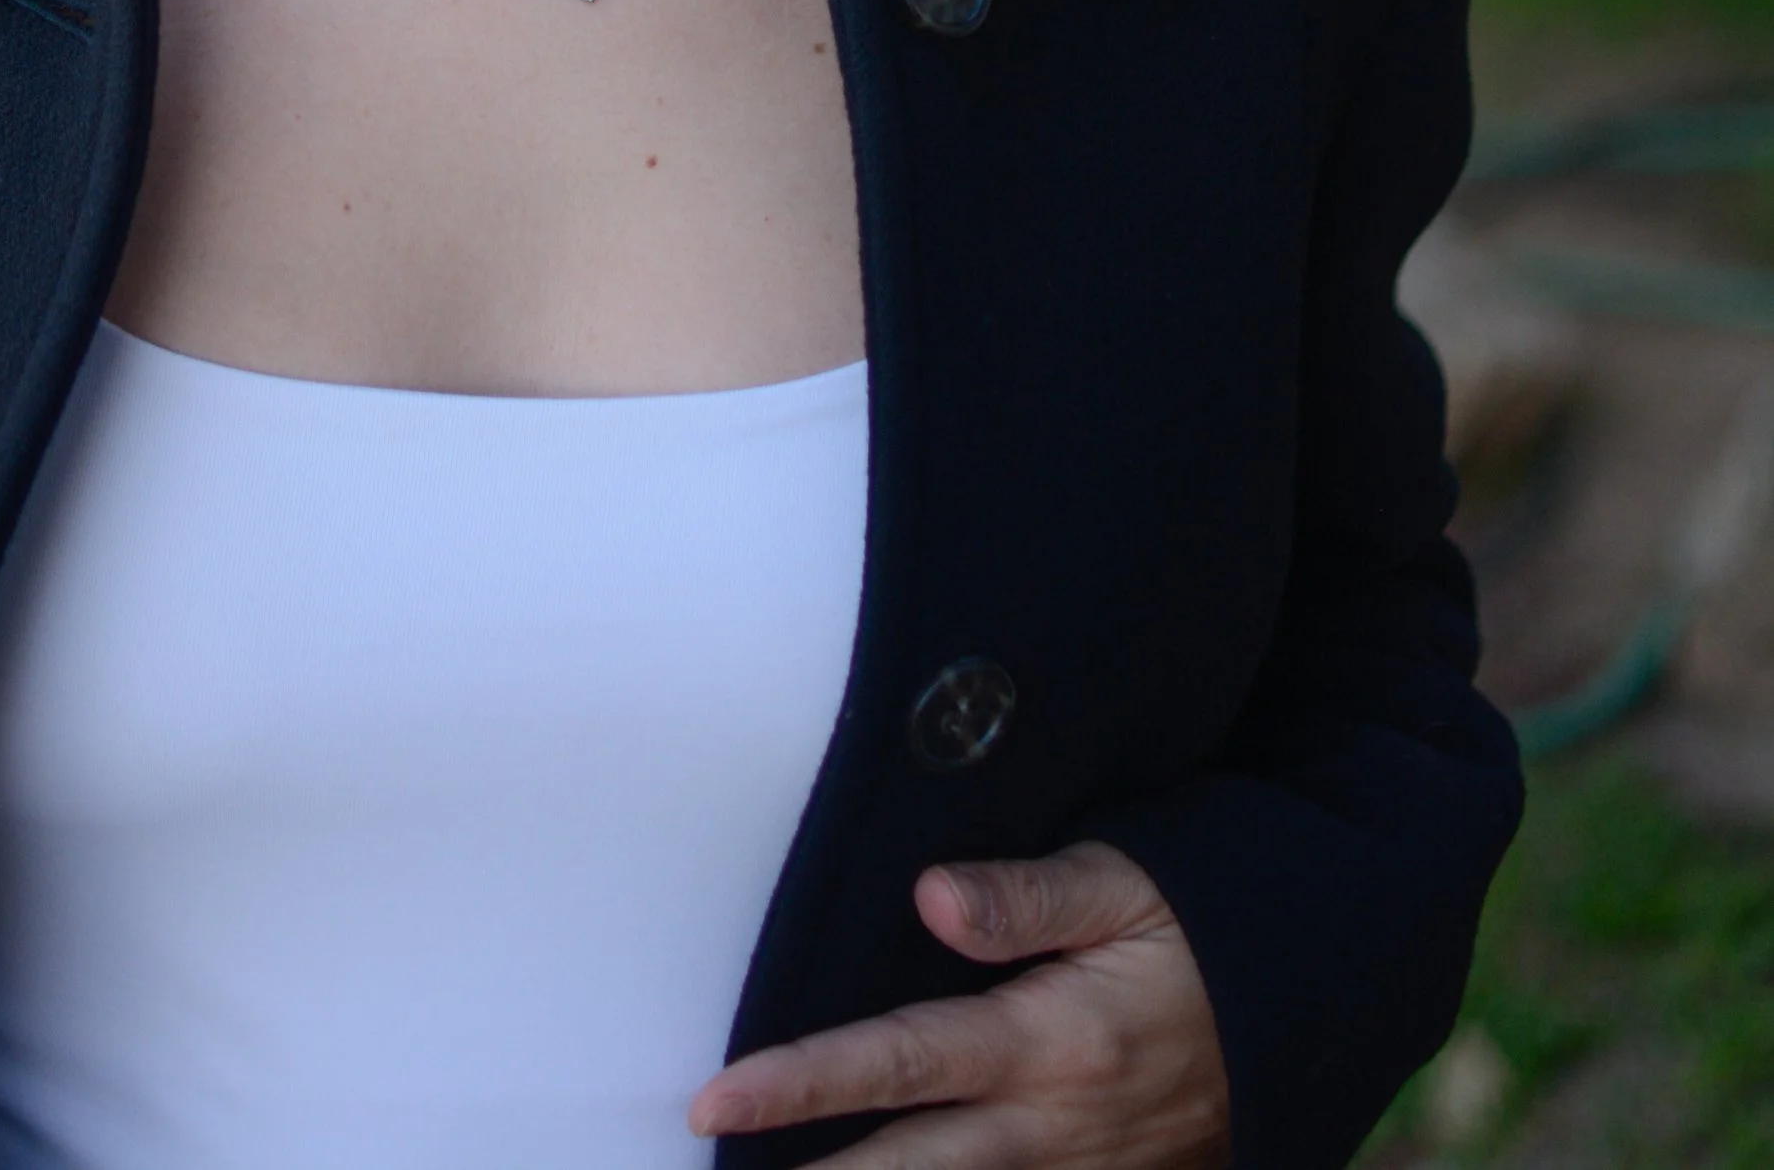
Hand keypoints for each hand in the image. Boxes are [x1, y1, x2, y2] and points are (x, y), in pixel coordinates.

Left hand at [688, 842, 1228, 1164]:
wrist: (1319, 1005)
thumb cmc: (1212, 918)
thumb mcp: (1133, 882)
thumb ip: (1029, 896)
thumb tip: (929, 896)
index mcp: (1049, 1041)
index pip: (898, 1065)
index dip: (800, 1085)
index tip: (713, 1099)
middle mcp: (1054, 1126)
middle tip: (706, 1169)